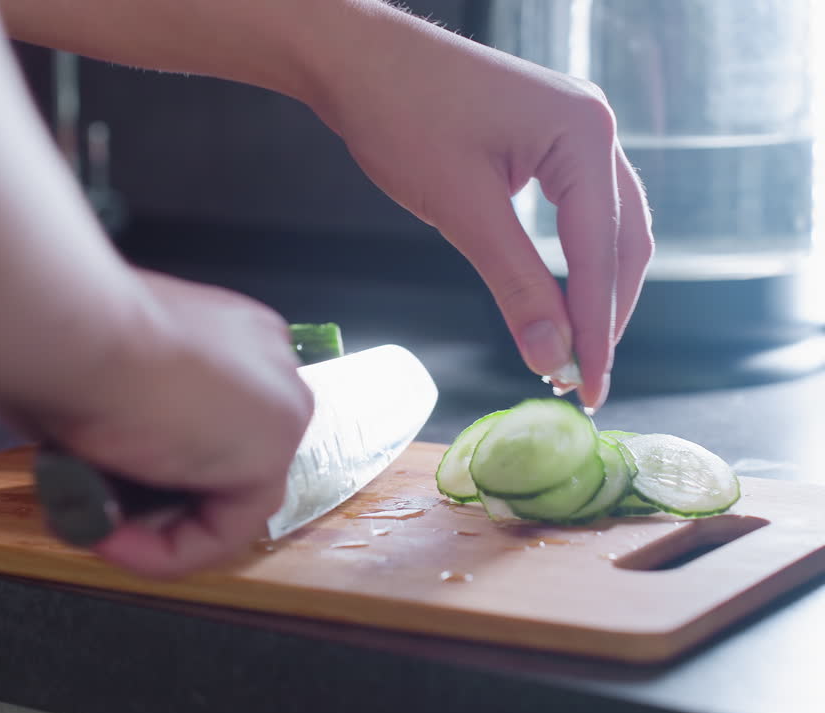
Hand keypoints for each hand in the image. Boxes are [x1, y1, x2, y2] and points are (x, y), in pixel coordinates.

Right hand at [0, 269, 313, 578]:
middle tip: (89, 510)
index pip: (205, 421)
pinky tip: (111, 540)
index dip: (144, 465)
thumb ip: (114, 413)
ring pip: (221, 500)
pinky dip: (165, 552)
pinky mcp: (271, 454)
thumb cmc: (63, 338)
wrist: (70, 330)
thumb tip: (87, 455)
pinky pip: (221, 531)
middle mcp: (266, 362)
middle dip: (149, 499)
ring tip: (90, 525)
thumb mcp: (89, 375)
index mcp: (229, 332)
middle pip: (217, 462)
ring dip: (149, 529)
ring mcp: (278, 407)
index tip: (87, 478)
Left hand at [308, 9, 653, 410]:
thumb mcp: (461, 210)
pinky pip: (578, 207)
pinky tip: (560, 295)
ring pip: (605, 226)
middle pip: (622, 241)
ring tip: (574, 351)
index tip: (591, 390)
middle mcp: (594, 126)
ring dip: (594, 289)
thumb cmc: (400, 115)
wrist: (356, 57)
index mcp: (584, 135)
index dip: (598, 330)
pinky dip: (573, 257)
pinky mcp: (546, 136)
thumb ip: (516, 285)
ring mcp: (573, 127)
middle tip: (583, 381)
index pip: (602, 254)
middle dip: (605, 314)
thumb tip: (553, 356)